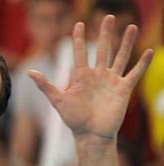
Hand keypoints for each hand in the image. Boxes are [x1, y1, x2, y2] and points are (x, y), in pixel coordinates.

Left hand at [29, 15, 152, 141]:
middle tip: (108, 16)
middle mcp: (97, 76)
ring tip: (131, 26)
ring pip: (120, 57)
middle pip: (103, 49)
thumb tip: (29, 72)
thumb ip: (46, 85)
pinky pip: (134, 73)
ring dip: (126, 42)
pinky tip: (149, 50)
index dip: (79, 39)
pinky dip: (142, 63)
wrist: (91, 135)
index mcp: (82, 76)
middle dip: (105, 33)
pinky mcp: (123, 90)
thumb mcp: (58, 100)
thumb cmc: (74, 120)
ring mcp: (111, 81)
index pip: (80, 53)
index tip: (78, 24)